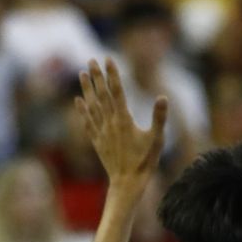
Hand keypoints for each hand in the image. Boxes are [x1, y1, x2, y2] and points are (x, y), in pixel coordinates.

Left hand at [78, 60, 166, 192]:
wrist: (127, 182)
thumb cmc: (145, 161)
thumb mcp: (157, 139)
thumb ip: (159, 117)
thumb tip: (163, 97)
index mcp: (124, 119)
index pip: (117, 90)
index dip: (112, 74)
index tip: (108, 59)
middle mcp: (110, 122)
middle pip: (102, 94)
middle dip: (97, 76)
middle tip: (91, 60)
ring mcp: (102, 131)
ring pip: (92, 105)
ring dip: (87, 89)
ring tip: (82, 73)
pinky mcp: (97, 141)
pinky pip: (88, 121)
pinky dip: (82, 110)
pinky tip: (78, 101)